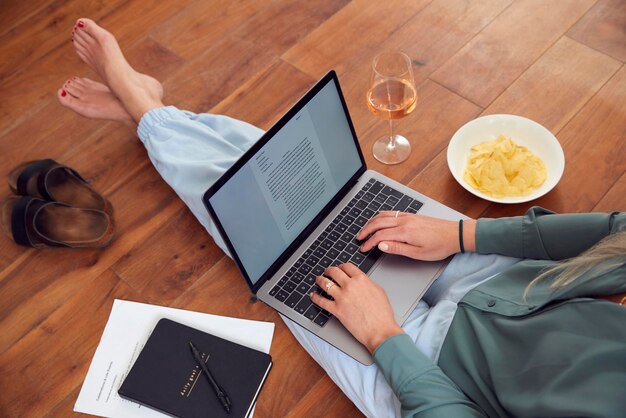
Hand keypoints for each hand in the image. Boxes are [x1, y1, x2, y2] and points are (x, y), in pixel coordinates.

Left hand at [310, 263, 402, 352]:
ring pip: (325, 284)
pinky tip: (313, 295)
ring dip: (320, 280)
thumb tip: (361, 281)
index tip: (339, 268)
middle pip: (334, 272)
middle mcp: (350, 286)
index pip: (347, 266)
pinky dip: (315, 297)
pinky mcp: (336, 310)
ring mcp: (342, 297)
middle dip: (329, 270)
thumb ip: (367, 283)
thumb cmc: (382, 314)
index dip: (341, 266)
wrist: (380, 330)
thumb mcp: (379, 291)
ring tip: (318, 280)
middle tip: (327, 271)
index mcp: (361, 279)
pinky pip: (321, 301)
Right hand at [357, 211, 475, 260]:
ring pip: (383, 215)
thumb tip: (381, 246)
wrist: (455, 234)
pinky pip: (391, 213)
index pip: (380, 236)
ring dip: (371, 222)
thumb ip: (397, 248)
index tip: (363, 248)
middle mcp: (404, 221)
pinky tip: (379, 221)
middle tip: (359, 238)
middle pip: (378, 223)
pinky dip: (380, 216)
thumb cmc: (439, 246)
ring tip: (365, 229)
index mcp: (404, 232)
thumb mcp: (418, 253)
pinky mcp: (411, 215)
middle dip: (366, 230)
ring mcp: (407, 216)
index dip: (369, 242)